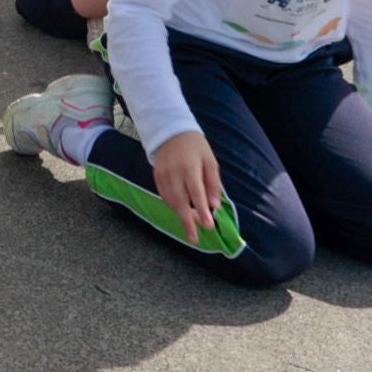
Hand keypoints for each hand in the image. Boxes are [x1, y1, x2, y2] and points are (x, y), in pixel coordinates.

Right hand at [148, 132, 224, 247]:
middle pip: (180, 202)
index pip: (196, 193)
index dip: (202, 211)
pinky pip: (165, 197)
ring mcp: (162, 176)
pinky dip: (173, 206)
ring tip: (191, 225)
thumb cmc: (196, 148)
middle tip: (194, 238)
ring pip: (171, 202)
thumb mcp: (210, 162)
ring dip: (181, 215)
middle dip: (188, 221)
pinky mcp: (156, 178)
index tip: (208, 225)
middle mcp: (173, 173)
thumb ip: (213, 184)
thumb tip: (215, 206)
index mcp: (189, 167)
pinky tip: (182, 210)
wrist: (171, 133)